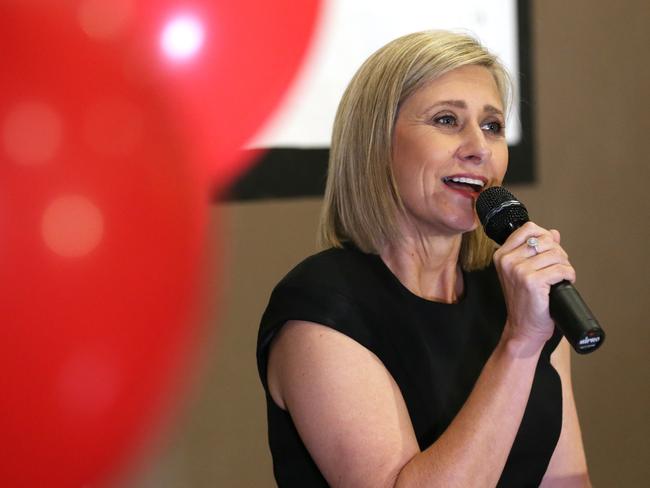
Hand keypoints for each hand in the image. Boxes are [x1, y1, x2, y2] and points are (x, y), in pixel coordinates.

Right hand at [493, 221, 575, 349]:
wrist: (523, 327)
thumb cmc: (524, 302)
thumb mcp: (524, 271)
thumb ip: (536, 250)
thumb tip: (553, 233)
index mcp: (502, 255)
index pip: (528, 228)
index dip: (545, 236)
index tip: (549, 250)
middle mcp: (507, 260)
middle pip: (545, 240)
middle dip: (558, 253)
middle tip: (557, 267)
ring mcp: (518, 270)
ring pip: (556, 254)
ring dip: (565, 265)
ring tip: (560, 277)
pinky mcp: (532, 281)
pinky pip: (560, 269)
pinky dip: (568, 275)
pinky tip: (564, 282)